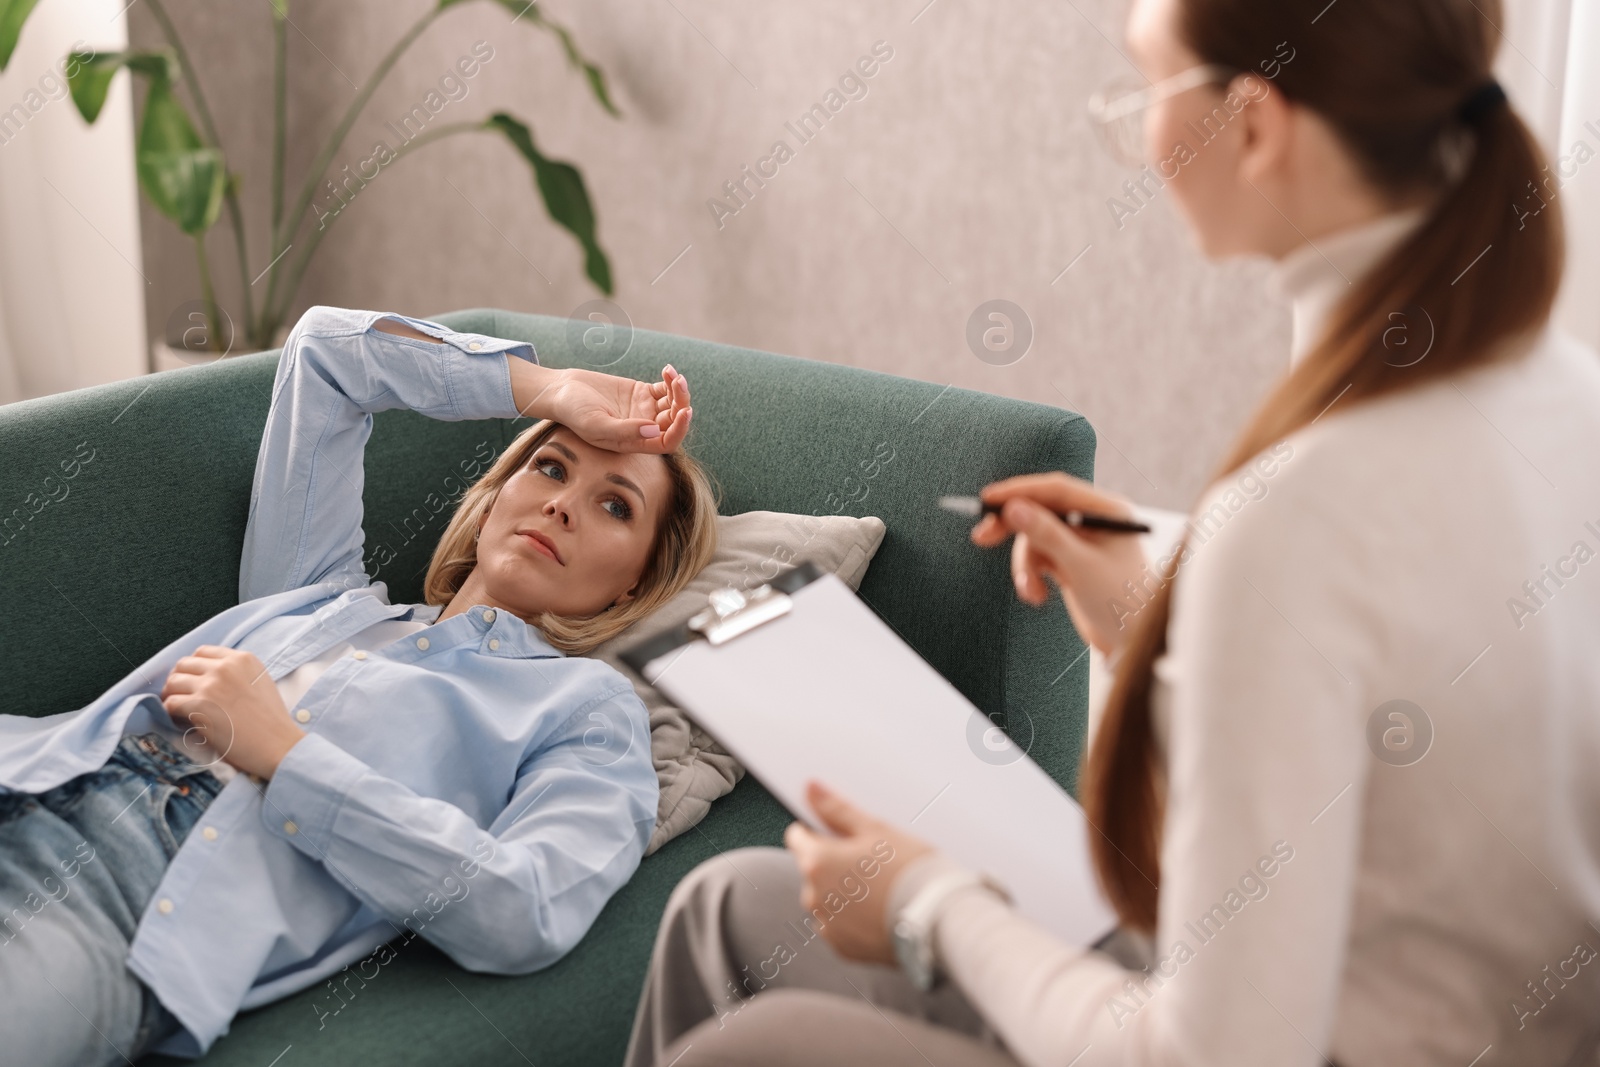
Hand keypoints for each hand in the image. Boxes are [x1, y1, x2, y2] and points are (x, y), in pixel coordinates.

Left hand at [159, 646, 306, 780]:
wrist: (277, 743)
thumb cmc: (271, 719)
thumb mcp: (260, 682)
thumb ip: (237, 672)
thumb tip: (209, 677)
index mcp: (242, 659)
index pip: (203, 652)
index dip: (194, 667)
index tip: (193, 680)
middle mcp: (225, 667)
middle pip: (184, 664)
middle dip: (179, 679)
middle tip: (181, 695)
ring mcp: (210, 685)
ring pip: (173, 681)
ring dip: (172, 695)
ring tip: (179, 709)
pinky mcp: (199, 705)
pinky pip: (170, 703)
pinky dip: (170, 713)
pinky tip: (180, 721)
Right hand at [538, 363, 692, 452]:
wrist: (562, 391)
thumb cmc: (574, 413)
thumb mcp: (596, 425)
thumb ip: (624, 431)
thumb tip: (654, 430)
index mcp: (635, 443)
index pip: (666, 442)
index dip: (679, 430)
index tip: (684, 412)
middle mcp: (643, 428)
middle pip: (674, 421)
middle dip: (682, 404)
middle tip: (679, 384)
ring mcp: (644, 410)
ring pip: (672, 404)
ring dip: (678, 391)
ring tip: (674, 375)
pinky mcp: (642, 393)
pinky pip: (664, 389)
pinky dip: (670, 380)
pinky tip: (667, 370)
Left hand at [782, 781, 933, 964]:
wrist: (939, 921)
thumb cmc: (909, 870)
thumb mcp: (875, 829)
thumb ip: (837, 810)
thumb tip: (811, 789)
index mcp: (816, 862)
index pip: (797, 837)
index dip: (819, 830)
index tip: (842, 834)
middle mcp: (813, 897)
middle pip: (814, 870)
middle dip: (835, 864)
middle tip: (873, 862)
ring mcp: (828, 926)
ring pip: (827, 900)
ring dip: (844, 893)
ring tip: (882, 890)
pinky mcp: (844, 949)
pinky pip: (841, 926)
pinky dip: (855, 919)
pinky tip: (882, 911)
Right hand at [969, 472, 1151, 656]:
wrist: (1134, 643)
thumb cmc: (1122, 602)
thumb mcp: (1081, 566)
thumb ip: (1047, 535)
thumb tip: (1013, 508)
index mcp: (1106, 510)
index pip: (1056, 489)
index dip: (1019, 491)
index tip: (987, 499)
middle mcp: (1093, 520)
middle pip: (1040, 510)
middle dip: (1012, 528)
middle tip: (981, 537)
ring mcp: (1080, 542)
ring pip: (1034, 540)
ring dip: (1025, 566)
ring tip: (1030, 592)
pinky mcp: (1070, 563)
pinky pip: (1039, 558)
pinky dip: (1032, 577)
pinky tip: (1038, 597)